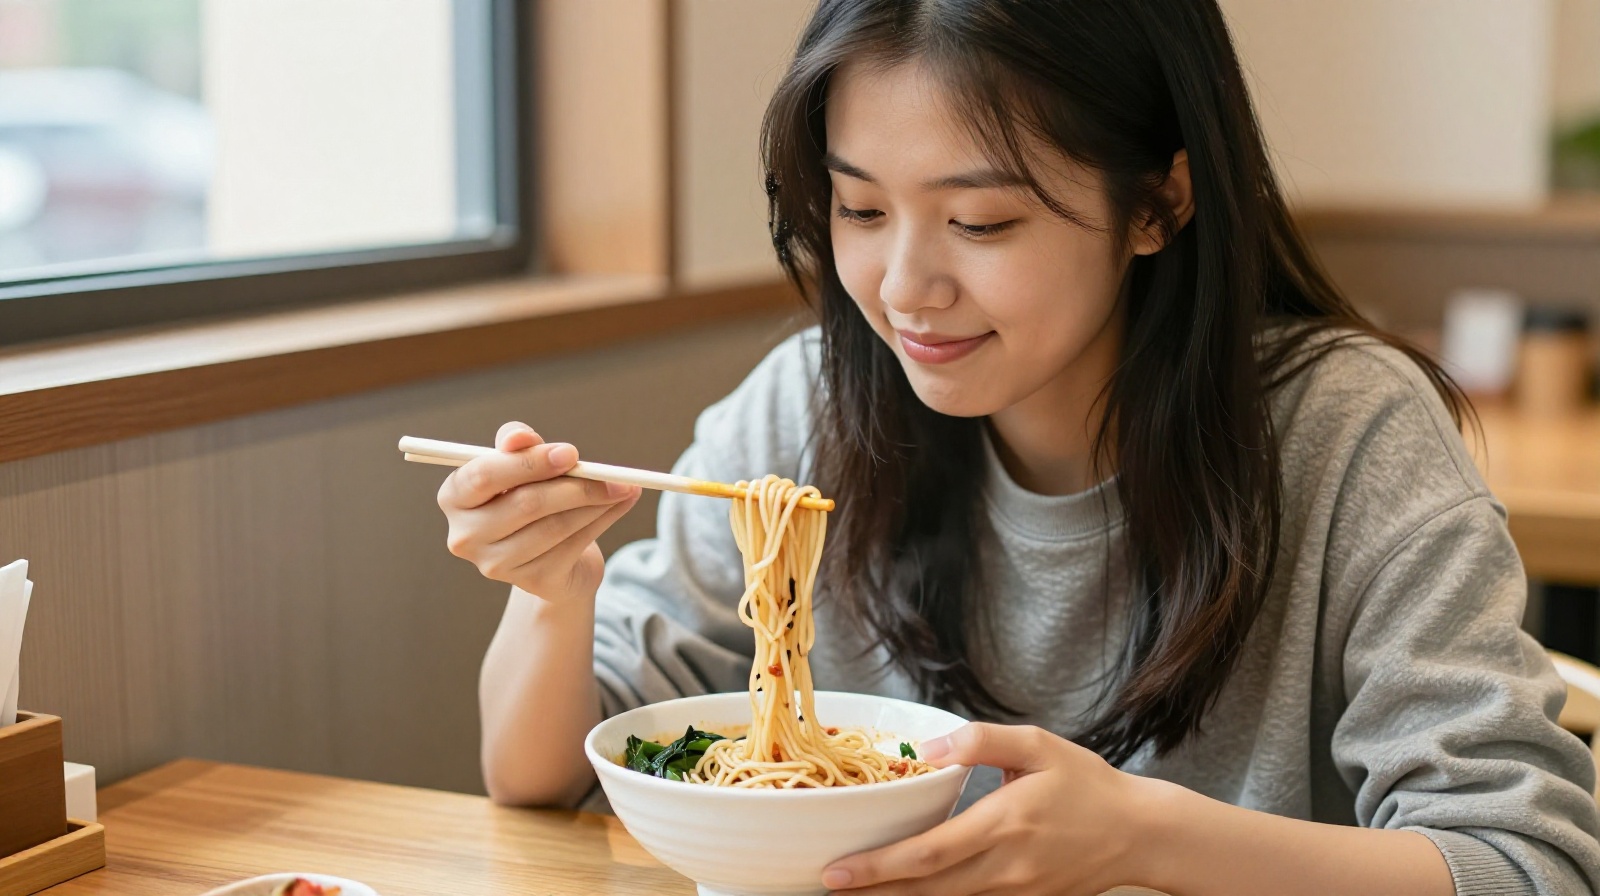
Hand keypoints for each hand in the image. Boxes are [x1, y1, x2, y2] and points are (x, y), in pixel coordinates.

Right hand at [436, 421, 640, 604]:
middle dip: (574, 485)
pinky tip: (619, 505)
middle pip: (526, 504)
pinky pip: (573, 545)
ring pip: (555, 526)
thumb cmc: (529, 496)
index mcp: (454, 497)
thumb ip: (518, 444)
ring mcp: (495, 564)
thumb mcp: (521, 464)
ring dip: (596, 503)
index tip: (571, 453)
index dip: (529, 463)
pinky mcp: (531, 581)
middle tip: (610, 474)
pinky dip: (603, 521)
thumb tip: (520, 437)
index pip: (484, 475)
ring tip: (621, 487)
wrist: (551, 554)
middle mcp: (465, 536)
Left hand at [822, 723, 1155, 895]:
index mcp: (1006, 823)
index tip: (837, 870)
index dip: (879, 867)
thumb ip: (978, 741)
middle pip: (927, 890)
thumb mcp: (1037, 744)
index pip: (930, 853)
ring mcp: (1016, 892)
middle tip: (827, 886)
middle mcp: (1007, 867)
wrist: (1140, 833)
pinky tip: (907, 892)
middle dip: (873, 893)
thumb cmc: (1088, 783)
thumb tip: (924, 752)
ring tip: (856, 891)